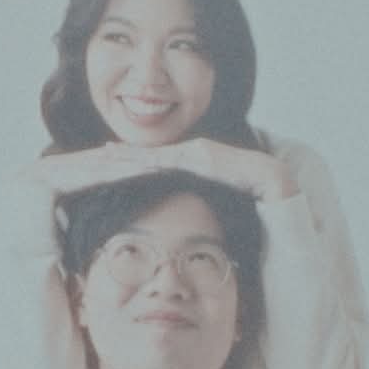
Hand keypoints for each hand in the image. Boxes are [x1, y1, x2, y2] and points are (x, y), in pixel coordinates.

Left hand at [109, 137, 298, 200]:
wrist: (269, 180)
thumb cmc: (244, 191)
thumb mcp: (213, 194)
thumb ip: (198, 196)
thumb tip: (184, 217)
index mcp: (190, 160)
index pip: (156, 161)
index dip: (132, 160)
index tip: (108, 160)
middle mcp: (189, 151)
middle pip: (150, 154)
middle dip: (124, 154)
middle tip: (98, 152)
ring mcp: (195, 151)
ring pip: (155, 154)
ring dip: (130, 155)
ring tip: (106, 154)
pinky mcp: (201, 155)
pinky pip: (172, 160)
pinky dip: (151, 160)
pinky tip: (134, 162)